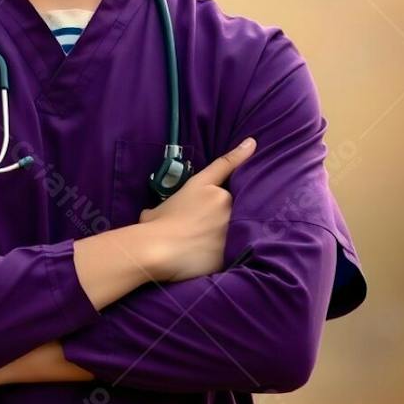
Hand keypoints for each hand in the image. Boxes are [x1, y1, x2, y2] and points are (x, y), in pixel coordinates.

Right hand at [138, 137, 256, 281]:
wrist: (160, 250)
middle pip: (233, 203)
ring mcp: (233, 224)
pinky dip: (232, 251)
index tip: (252, 144)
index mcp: (205, 187)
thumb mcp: (156, 209)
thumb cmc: (154, 226)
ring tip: (215, 246)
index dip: (241, 154)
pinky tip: (219, 260)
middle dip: (226, 212)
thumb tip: (151, 215)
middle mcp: (224, 201)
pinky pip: (239, 247)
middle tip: (208, 228)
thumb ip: (165, 209)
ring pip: (240, 224)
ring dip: (234, 231)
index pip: (225, 165)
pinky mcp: (237, 247)